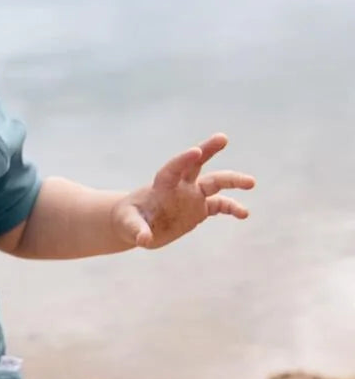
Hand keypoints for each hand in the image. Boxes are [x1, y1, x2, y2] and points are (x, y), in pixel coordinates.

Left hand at [110, 134, 254, 249]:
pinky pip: (220, 205)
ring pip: (215, 183)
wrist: (136, 225)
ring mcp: (192, 195)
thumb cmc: (128, 220)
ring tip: (251, 183)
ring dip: (232, 181)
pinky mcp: (200, 209)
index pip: (173, 169)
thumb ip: (137, 230)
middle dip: (208, 150)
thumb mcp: (128, 225)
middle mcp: (180, 186)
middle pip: (197, 164)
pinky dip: (233, 208)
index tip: (195, 151)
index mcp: (161, 185)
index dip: (183, 160)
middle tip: (223, 138)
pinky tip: (244, 214)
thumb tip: (143, 239)